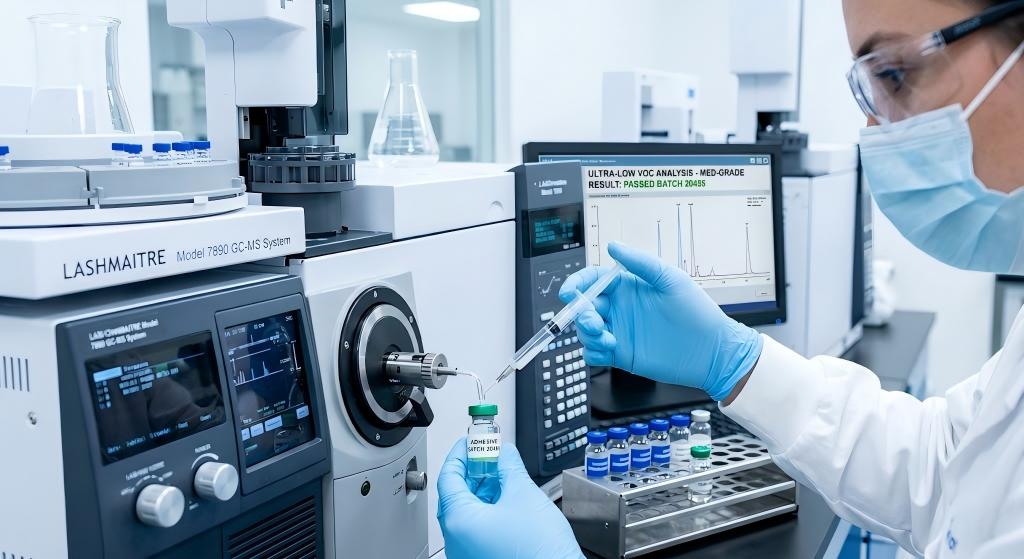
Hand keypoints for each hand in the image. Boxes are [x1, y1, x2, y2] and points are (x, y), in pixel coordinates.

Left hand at [437, 439, 583, 558]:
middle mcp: (457, 541)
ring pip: (466, 513)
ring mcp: (468, 553)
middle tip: (487, 454)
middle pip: (455, 495)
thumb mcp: (524, 495)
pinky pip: (476, 529)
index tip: (469, 442)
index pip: (448, 477)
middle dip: (472, 471)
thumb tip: (504, 453)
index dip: (460, 454)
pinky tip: (505, 497)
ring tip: (500, 473)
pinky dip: (486, 509)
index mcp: (459, 521)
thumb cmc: (540, 551)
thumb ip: (509, 467)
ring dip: (481, 490)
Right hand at [559, 241, 762, 400]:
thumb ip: (640, 263)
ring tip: (607, 337)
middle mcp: (621, 308)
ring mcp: (620, 331)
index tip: (569, 292)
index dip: (577, 284)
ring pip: (585, 330)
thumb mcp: (670, 279)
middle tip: (594, 321)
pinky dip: (593, 351)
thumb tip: (613, 246)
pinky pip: (593, 352)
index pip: (592, 281)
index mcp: (628, 286)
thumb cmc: (697, 312)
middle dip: (580, 312)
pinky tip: (609, 349)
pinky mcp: (621, 354)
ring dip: (587, 333)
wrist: (712, 351)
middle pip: (584, 306)